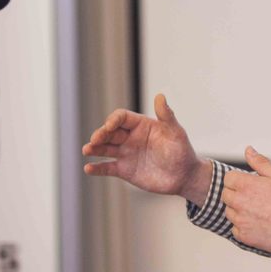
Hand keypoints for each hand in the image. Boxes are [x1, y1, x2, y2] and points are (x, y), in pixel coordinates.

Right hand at [82, 93, 211, 203]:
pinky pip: (107, 167)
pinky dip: (97, 168)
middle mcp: (131, 138)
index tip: (109, 126)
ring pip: (105, 148)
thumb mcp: (175, 132)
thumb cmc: (182, 151)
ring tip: (86, 150)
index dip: (113, 120)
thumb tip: (160, 95)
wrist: (184, 176)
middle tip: (95, 140)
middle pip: (110, 132)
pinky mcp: (124, 170)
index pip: (122, 118)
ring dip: (94, 148)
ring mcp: (126, 153)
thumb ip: (166, 115)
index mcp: (142, 125)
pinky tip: (88, 168)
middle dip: (100, 134)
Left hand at [222, 146, 270, 256]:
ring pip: (230, 212)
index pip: (228, 178)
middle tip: (256, 196)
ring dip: (239, 210)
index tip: (250, 183)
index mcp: (246, 185)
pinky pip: (236, 229)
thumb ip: (260, 162)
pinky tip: (258, 223)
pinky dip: (243, 226)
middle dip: (237, 193)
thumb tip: (249, 151)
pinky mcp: (244, 236)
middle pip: (226, 194)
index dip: (239, 179)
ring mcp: (240, 221)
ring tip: (259, 210)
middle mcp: (239, 203)